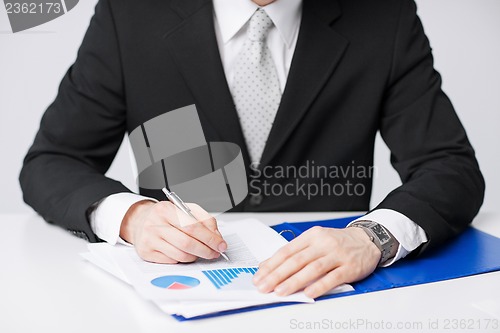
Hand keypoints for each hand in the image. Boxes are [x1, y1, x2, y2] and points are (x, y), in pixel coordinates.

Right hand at [119, 200, 226, 263]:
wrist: (140, 220)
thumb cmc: (166, 216)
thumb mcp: (186, 210)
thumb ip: (204, 220)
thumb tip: (216, 237)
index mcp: (166, 210)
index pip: (193, 226)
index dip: (210, 238)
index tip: (220, 244)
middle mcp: (155, 224)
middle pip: (187, 243)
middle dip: (206, 250)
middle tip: (215, 252)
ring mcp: (149, 240)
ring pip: (181, 255)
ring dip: (196, 256)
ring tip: (200, 252)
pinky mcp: (147, 253)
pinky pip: (172, 261)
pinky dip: (183, 259)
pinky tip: (185, 253)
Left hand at [252, 226, 380, 297]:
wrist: (367, 239)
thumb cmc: (338, 242)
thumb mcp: (314, 241)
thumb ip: (293, 253)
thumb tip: (268, 265)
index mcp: (311, 236)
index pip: (286, 251)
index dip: (271, 265)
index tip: (259, 276)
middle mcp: (323, 244)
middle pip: (296, 260)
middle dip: (277, 275)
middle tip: (264, 286)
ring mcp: (336, 255)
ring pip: (312, 268)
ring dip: (294, 281)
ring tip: (280, 291)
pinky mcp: (349, 267)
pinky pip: (332, 277)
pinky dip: (319, 286)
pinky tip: (308, 293)